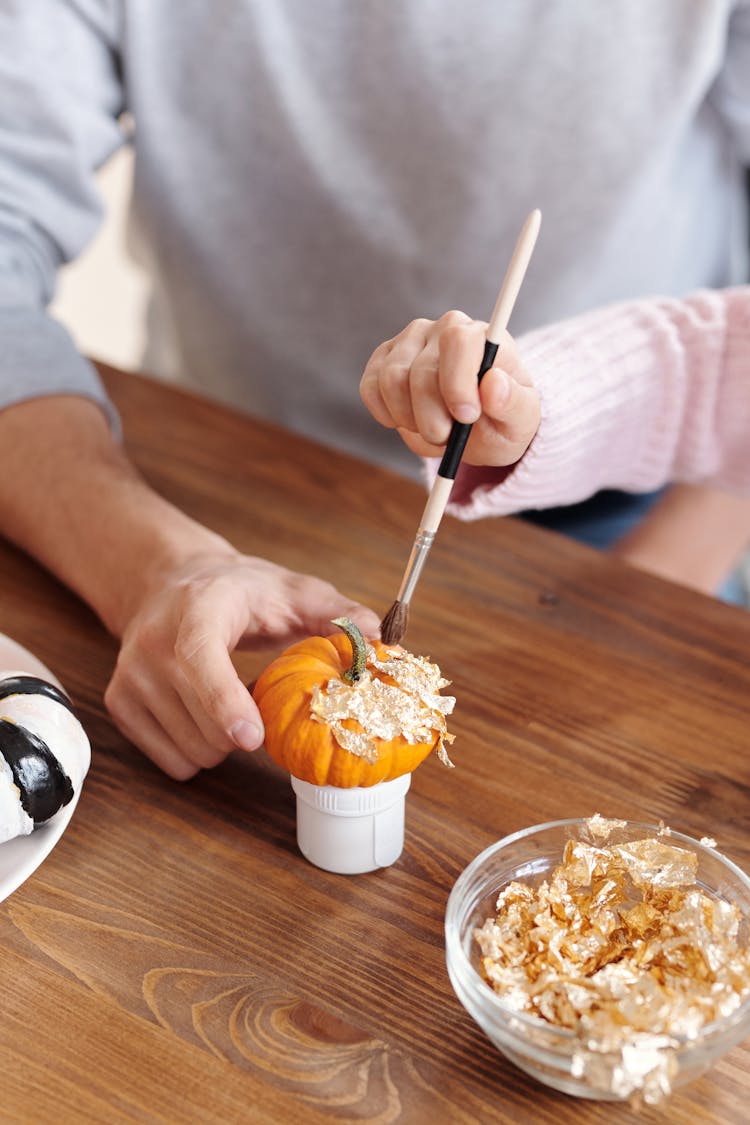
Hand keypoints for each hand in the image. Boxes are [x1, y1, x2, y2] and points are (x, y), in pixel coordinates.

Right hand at [105, 550, 379, 779]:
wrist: (168, 583)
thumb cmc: (240, 591)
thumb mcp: (291, 590)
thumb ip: (336, 613)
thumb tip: (379, 637)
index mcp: (197, 610)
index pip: (200, 660)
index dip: (224, 702)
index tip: (252, 736)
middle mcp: (152, 643)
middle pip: (202, 724)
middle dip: (246, 729)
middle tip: (259, 697)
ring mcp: (130, 676)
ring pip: (191, 750)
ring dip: (224, 742)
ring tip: (231, 700)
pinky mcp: (120, 703)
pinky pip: (171, 761)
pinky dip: (198, 750)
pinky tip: (206, 714)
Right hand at [360, 310, 539, 465]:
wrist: (477, 427)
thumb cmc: (501, 420)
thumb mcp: (520, 422)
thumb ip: (513, 403)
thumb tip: (494, 384)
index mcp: (482, 336)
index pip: (458, 341)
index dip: (457, 383)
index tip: (466, 417)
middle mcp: (443, 328)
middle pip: (420, 371)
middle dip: (432, 418)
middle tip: (448, 439)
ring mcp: (409, 341)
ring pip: (391, 380)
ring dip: (409, 419)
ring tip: (433, 430)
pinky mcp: (383, 359)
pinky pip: (370, 387)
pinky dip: (386, 414)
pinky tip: (408, 420)